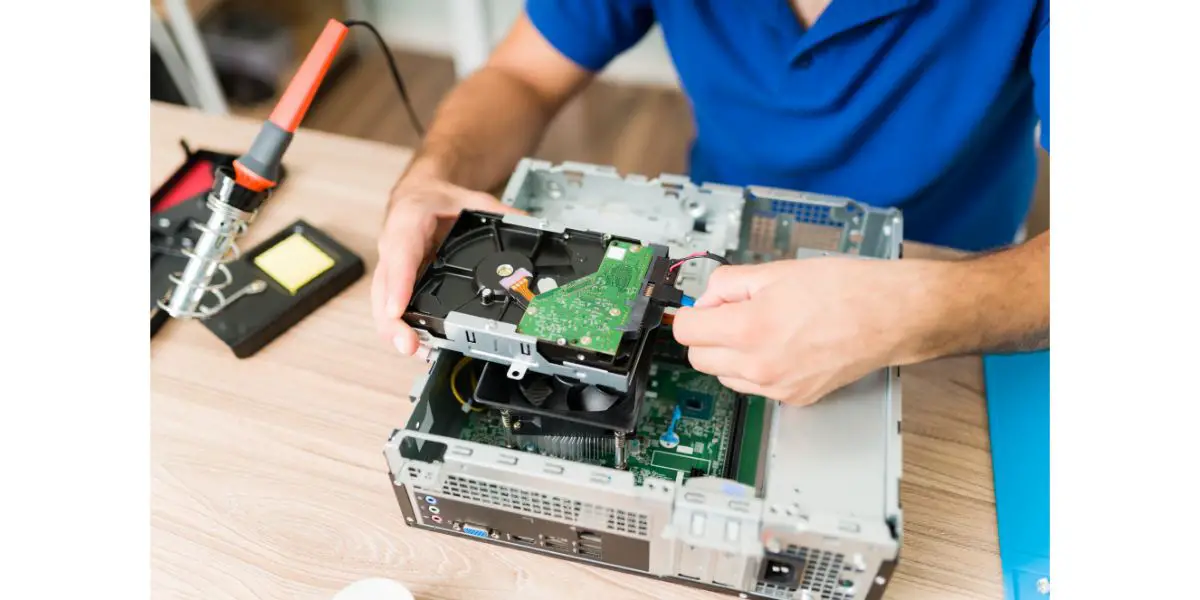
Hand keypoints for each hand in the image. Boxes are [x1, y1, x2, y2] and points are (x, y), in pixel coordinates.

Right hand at [373, 176, 524, 353]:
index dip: (398, 285)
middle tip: (408, 344)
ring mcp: (392, 266)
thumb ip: (499, 213)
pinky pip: (391, 305)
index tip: (397, 310)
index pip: (401, 254)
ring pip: (383, 302)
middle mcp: (393, 247)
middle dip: (393, 320)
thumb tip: (529, 225)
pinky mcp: (396, 281)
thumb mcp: (470, 198)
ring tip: (415, 351)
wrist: (418, 194)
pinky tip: (417, 344)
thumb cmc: (435, 199)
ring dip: (395, 329)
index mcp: (408, 221)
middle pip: (384, 288)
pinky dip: (401, 326)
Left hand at [671, 258, 926, 404]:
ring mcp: (777, 388)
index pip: (685, 331)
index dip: (694, 311)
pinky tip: (782, 345)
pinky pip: (756, 386)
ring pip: (724, 376)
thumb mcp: (775, 271)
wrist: (892, 315)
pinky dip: (757, 368)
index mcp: (749, 329)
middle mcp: (759, 366)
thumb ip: (728, 284)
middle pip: (698, 358)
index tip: (707, 305)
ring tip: (764, 328)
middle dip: (708, 334)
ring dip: (730, 354)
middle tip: (735, 312)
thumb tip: (706, 299)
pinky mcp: (795, 398)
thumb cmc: (845, 289)